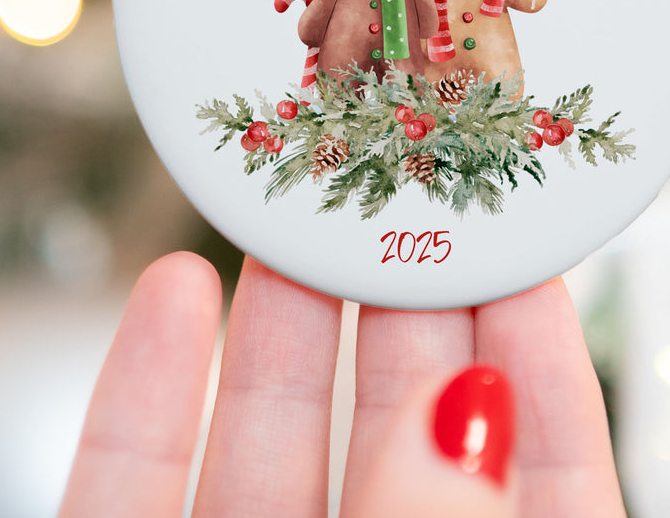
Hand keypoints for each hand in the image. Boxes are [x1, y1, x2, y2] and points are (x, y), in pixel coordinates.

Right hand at [59, 253, 624, 516]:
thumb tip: (463, 411)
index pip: (539, 480)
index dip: (539, 362)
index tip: (525, 247)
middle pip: (396, 433)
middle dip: (400, 301)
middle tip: (402, 183)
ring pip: (264, 445)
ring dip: (277, 320)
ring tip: (293, 208)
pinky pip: (130, 491)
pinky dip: (145, 392)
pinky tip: (171, 292)